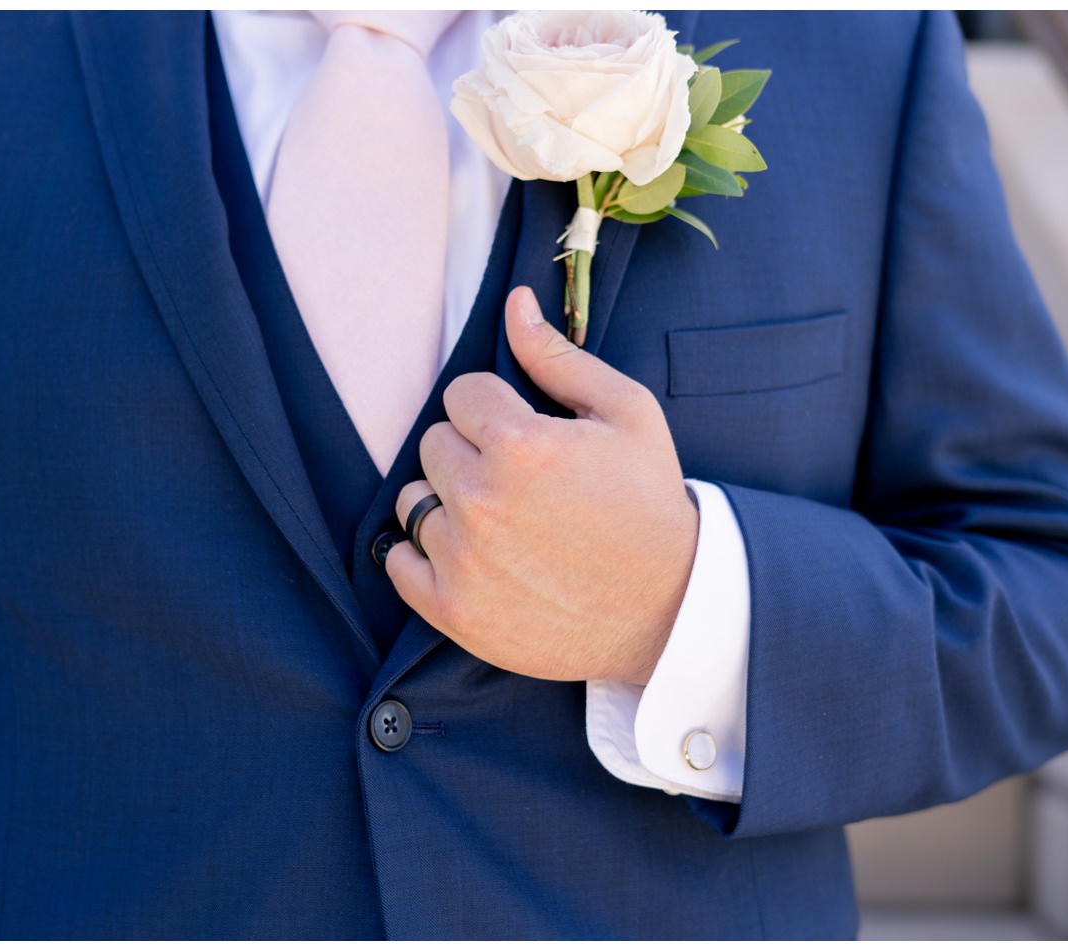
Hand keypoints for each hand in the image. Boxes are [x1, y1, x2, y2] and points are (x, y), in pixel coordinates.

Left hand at [385, 286, 697, 685]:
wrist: (669, 608)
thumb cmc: (649, 503)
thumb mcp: (626, 415)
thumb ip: (558, 357)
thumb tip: (514, 303)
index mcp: (520, 445)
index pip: (460, 395)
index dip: (495, 409)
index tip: (526, 436)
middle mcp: (481, 500)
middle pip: (432, 444)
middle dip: (470, 452)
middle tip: (520, 482)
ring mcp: (461, 559)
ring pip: (411, 500)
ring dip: (444, 503)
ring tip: (499, 521)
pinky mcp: (451, 609)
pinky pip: (398, 562)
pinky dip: (423, 557)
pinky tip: (470, 556)